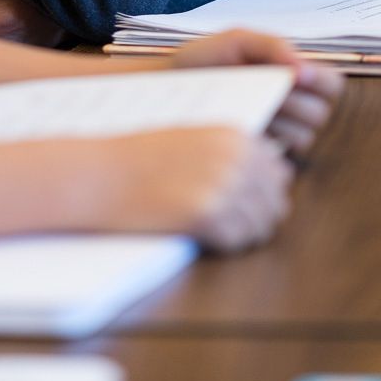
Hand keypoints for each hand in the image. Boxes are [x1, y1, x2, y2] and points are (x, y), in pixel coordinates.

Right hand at [112, 126, 292, 252]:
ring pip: (261, 226)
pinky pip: (237, 241)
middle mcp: (235, 157)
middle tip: (228, 223)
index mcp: (235, 135)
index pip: (278, 173)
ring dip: (243, 234)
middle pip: (276, 202)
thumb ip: (232, 152)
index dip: (262, 193)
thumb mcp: (193, 138)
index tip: (241, 202)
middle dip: (257, 217)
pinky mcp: (206, 215)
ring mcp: (222, 185)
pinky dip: (226, 245)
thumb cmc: (139, 158)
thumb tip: (274, 175)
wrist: (101, 174)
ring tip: (214, 230)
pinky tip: (204, 236)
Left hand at [169, 29, 342, 159]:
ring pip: (305, 137)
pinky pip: (283, 160)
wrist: (169, 88)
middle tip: (262, 92)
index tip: (294, 77)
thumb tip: (301, 68)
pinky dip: (267, 144)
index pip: (332, 83)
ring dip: (280, 123)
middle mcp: (292, 104)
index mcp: (291, 73)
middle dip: (294, 103)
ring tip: (248, 109)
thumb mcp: (237, 40)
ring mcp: (278, 132)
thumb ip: (272, 45)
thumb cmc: (203, 60)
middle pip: (320, 113)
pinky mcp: (263, 156)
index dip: (321, 81)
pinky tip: (243, 130)